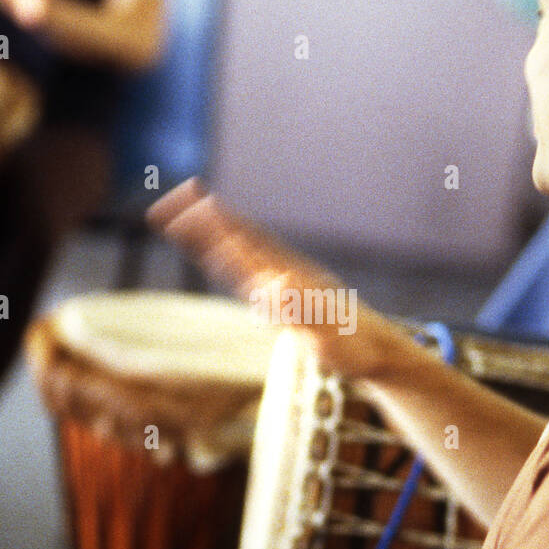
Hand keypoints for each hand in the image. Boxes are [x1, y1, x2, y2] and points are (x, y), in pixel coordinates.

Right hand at [146, 179, 416, 381]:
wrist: (380, 350)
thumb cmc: (356, 349)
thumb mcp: (328, 334)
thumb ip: (301, 309)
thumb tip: (272, 282)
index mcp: (290, 280)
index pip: (243, 252)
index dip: (214, 234)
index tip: (186, 213)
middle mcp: (287, 271)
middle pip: (239, 238)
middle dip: (203, 221)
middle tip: (168, 199)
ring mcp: (289, 278)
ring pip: (245, 246)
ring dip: (216, 228)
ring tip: (190, 206)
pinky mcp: (290, 291)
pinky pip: (252, 265)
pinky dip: (231, 250)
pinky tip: (221, 247)